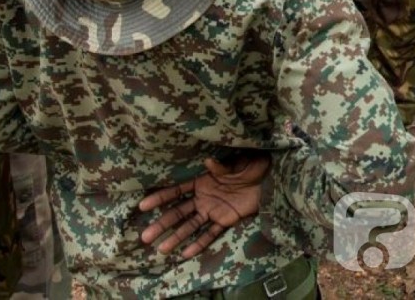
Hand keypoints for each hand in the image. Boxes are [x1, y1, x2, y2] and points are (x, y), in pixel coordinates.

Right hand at [138, 156, 270, 257]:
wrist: (271, 178)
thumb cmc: (253, 166)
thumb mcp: (238, 164)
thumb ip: (222, 167)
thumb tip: (208, 161)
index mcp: (202, 181)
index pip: (176, 191)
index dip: (160, 198)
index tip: (143, 206)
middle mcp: (203, 198)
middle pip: (178, 213)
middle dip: (162, 224)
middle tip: (145, 237)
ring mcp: (213, 210)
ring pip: (190, 226)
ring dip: (176, 237)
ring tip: (161, 250)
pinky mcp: (225, 220)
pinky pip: (210, 234)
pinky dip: (199, 243)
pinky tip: (186, 253)